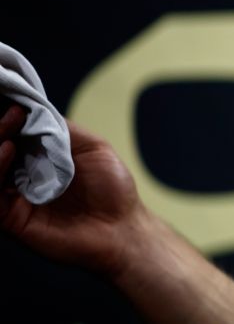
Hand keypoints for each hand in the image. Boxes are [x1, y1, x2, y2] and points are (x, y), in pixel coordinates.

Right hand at [0, 115, 145, 278]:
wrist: (123, 227)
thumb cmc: (112, 187)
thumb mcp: (92, 147)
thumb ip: (62, 129)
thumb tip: (34, 107)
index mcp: (39, 161)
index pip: (12, 137)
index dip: (10, 121)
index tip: (17, 105)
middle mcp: (22, 178)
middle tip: (12, 115)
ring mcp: (15, 198)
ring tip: (8, 135)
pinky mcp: (12, 219)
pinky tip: (7, 152)